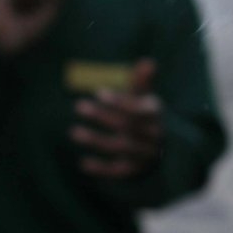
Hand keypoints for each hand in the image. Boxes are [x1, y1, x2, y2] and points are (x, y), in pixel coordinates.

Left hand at [71, 58, 163, 179]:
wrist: (158, 149)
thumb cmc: (144, 116)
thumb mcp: (144, 97)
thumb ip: (142, 81)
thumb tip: (148, 61)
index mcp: (154, 114)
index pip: (139, 108)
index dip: (120, 101)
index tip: (99, 92)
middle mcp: (152, 135)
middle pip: (127, 126)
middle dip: (102, 116)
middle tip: (78, 105)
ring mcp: (144, 155)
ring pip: (120, 147)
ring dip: (96, 140)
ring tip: (73, 132)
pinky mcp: (134, 171)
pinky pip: (118, 171)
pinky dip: (101, 169)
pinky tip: (82, 163)